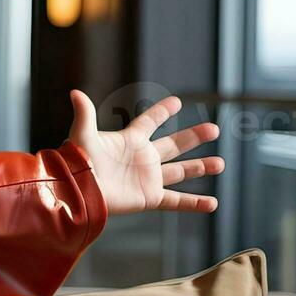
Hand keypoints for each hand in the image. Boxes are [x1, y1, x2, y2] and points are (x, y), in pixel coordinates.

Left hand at [67, 89, 223, 215]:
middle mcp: (142, 158)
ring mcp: (147, 178)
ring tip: (220, 163)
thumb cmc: (79, 163)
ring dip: (201, 167)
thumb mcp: (82, 135)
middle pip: (173, 145)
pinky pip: (176, 201)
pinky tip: (213, 203)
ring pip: (180, 172)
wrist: (79, 192)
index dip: (162, 112)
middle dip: (194, 137)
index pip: (149, 122)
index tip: (177, 101)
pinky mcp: (149, 197)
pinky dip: (194, 203)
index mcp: (129, 140)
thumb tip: (75, 92)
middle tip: (214, 129)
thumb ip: (85, 114)